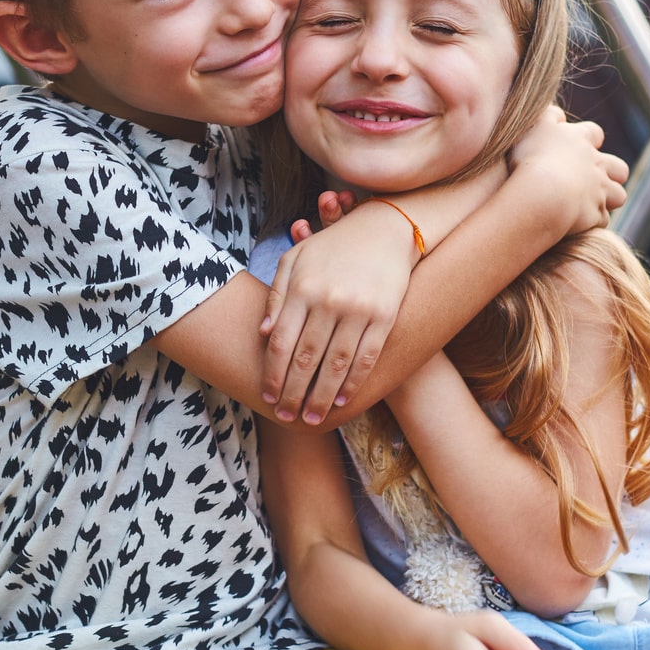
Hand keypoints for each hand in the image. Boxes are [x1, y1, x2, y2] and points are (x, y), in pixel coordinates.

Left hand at [261, 196, 413, 422]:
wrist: (386, 230)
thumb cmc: (333, 247)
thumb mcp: (295, 260)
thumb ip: (277, 295)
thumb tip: (263, 335)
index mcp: (302, 288)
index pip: (281, 343)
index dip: (272, 376)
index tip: (267, 397)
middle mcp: (328, 301)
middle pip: (305, 360)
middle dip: (293, 394)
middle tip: (285, 418)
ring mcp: (358, 310)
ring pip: (335, 366)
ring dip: (321, 398)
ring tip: (312, 419)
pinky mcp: (384, 317)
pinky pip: (365, 358)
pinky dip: (353, 384)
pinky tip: (342, 401)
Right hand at [508, 110, 628, 236]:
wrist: (542, 194)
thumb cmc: (533, 157)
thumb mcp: (535, 126)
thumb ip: (549, 116)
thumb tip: (559, 115)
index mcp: (580, 141)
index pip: (595, 133)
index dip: (591, 139)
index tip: (582, 145)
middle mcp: (596, 164)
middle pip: (619, 167)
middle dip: (613, 173)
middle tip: (595, 180)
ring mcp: (599, 191)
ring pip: (618, 195)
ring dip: (609, 200)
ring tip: (591, 204)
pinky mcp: (595, 214)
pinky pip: (601, 220)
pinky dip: (592, 221)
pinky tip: (579, 224)